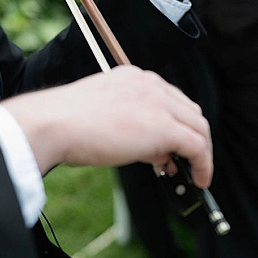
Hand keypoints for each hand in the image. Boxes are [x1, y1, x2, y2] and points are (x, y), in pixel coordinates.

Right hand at [2, 64, 212, 185]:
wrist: (54, 124)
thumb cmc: (65, 124)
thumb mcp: (103, 117)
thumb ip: (131, 127)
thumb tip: (155, 152)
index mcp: (134, 77)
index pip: (169, 99)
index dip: (175, 124)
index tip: (171, 146)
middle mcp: (150, 84)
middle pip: (189, 111)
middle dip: (189, 137)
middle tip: (180, 162)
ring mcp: (159, 103)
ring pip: (199, 127)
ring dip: (201, 152)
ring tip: (194, 174)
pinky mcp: (165, 127)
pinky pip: (198, 147)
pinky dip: (204, 164)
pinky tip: (200, 180)